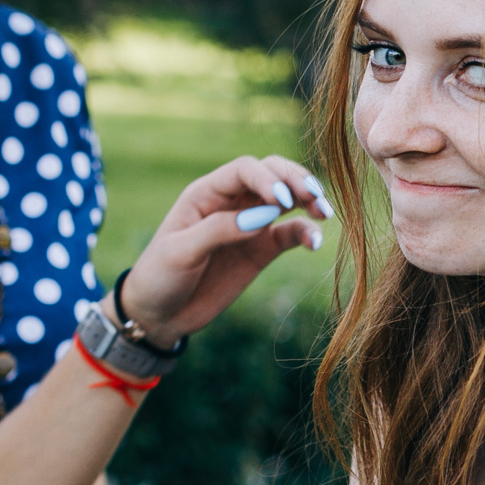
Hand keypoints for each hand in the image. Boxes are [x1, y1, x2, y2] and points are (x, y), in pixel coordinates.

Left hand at [118, 154, 328, 341]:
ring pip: (287, 199)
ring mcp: (250, 224)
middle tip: (315, 197)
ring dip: (309, 200)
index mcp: (206, 193)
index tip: (282, 202)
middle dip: (295, 180)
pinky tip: (315, 242)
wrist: (159, 314)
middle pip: (272, 174)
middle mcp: (232, 201)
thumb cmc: (160, 276)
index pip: (245, 170)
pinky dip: (306, 233)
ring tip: (325, 213)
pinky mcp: (262, 249)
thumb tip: (265, 216)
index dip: (267, 179)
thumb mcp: (180, 252)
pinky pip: (290, 233)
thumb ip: (219, 230)